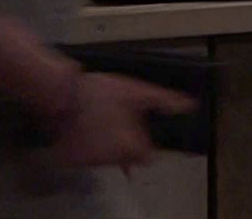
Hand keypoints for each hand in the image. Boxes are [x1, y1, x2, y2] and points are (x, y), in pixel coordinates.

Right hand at [46, 72, 194, 170]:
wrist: (61, 93)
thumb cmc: (102, 91)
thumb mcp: (138, 92)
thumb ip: (164, 101)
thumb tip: (190, 106)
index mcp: (130, 146)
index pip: (145, 157)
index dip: (144, 144)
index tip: (138, 132)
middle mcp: (110, 159)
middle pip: (125, 158)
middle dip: (124, 144)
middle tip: (116, 122)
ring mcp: (88, 160)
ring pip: (104, 157)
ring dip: (105, 146)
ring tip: (99, 122)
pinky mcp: (69, 158)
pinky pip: (84, 156)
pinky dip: (86, 147)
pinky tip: (86, 129)